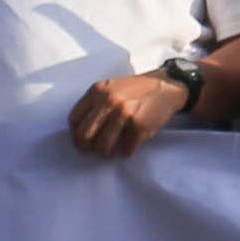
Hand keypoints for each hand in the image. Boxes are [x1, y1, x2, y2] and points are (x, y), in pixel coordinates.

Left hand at [64, 69, 186, 159]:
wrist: (166, 87)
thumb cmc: (135, 90)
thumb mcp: (110, 88)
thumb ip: (95, 104)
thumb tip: (79, 131)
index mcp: (97, 91)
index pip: (73, 120)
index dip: (76, 134)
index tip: (83, 140)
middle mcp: (108, 101)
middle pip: (83, 136)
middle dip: (87, 148)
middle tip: (95, 150)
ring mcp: (124, 114)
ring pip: (103, 147)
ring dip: (107, 153)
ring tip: (113, 150)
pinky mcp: (139, 126)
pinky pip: (125, 150)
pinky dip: (127, 151)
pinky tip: (130, 145)